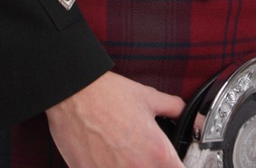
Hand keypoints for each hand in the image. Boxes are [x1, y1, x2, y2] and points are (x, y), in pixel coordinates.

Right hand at [45, 71, 185, 167]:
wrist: (73, 94)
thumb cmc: (107, 95)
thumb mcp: (148, 96)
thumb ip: (172, 107)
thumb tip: (182, 112)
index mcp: (157, 152)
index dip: (176, 167)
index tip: (171, 163)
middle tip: (141, 155)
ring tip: (121, 156)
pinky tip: (105, 159)